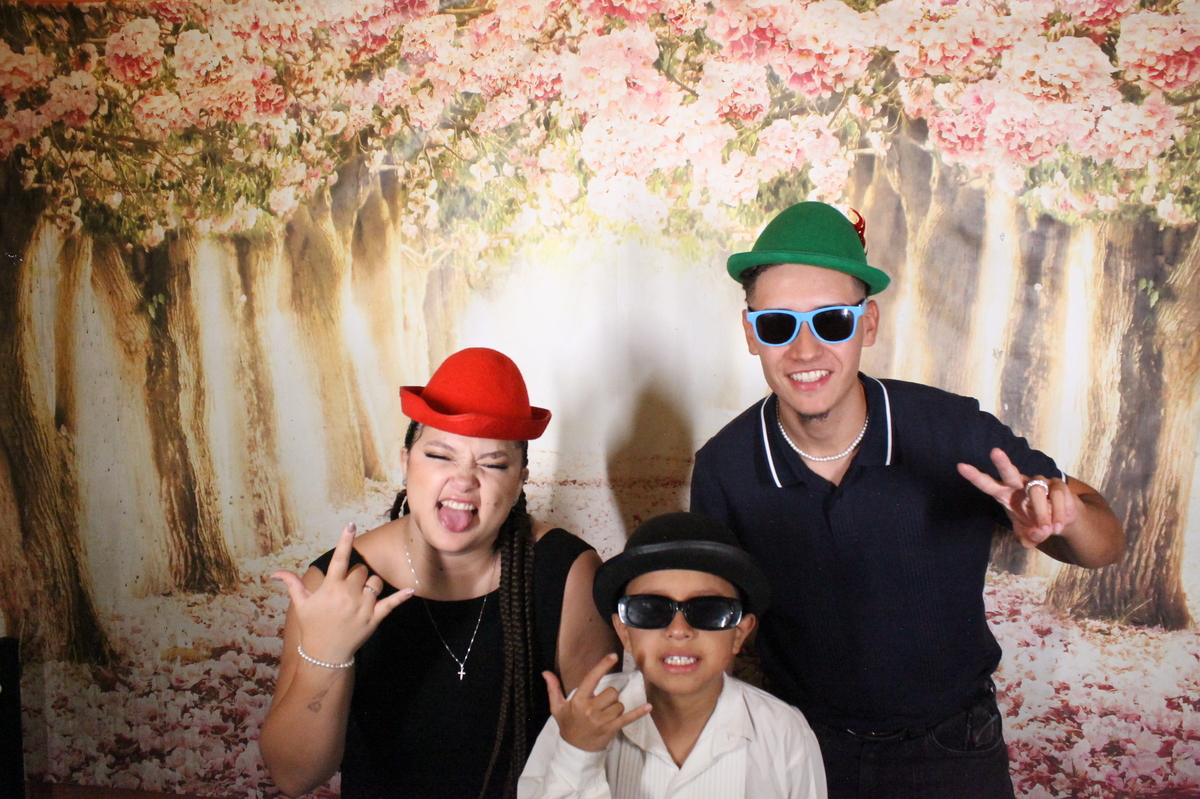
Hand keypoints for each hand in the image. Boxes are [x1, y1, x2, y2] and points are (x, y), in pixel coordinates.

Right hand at [274, 523, 413, 663]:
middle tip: (347, 588)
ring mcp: (363, 606)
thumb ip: (292, 584)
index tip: (351, 525)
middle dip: (356, 575)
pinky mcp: (374, 618)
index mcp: (331, 588)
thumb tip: (274, 572)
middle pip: (360, 570)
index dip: (345, 541)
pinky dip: (401, 597)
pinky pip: (391, 604)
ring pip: (375, 582)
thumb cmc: (312, 626)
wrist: (325, 654)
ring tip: (360, 596)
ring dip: (371, 585)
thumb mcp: (301, 604)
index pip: (339, 559)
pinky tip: (411, 590)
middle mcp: (348, 594)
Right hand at [544, 653, 650, 752]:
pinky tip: (648, 707)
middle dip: (609, 695)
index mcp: (578, 701)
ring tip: (606, 714)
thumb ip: (553, 689)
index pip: (592, 679)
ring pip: (619, 704)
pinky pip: (628, 718)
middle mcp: (590, 710)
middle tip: (601, 703)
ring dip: (615, 707)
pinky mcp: (612, 729)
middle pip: (611, 692)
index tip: (613, 656)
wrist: (575, 750)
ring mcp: (602, 720)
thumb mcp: (557, 707)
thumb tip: (546, 672)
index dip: (603, 666)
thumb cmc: (567, 725)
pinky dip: (639, 712)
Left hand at [957, 448, 1078, 548]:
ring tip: (1047, 530)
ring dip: (1041, 514)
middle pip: (1009, 472)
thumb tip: (1037, 532)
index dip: (975, 477)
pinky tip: (1057, 526)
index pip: (987, 484)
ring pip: (1036, 491)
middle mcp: (1019, 484)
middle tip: (994, 452)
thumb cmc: (1035, 524)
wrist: (1059, 522)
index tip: (960, 466)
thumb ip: (1028, 538)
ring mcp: (1039, 482)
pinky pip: (1057, 497)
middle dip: (1002, 462)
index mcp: (1005, 494)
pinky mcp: (1057, 484)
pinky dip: (1057, 514)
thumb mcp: (1027, 537)